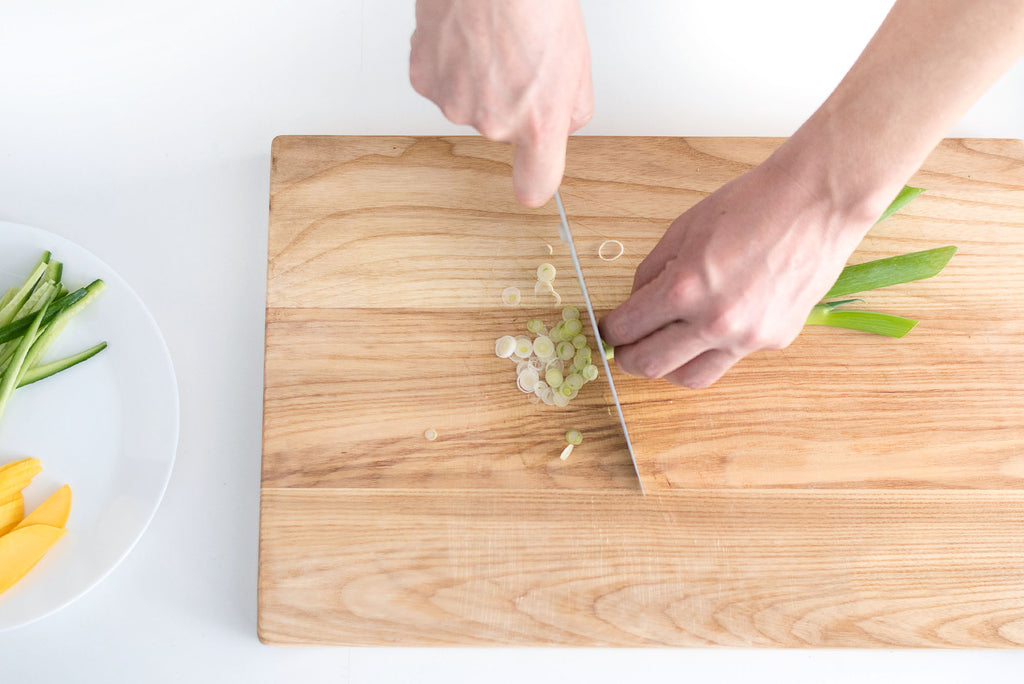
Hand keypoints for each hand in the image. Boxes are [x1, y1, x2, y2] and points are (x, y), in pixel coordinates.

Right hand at [410, 0, 592, 206]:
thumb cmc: (534, 2)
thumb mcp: (577, 59)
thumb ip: (570, 109)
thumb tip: (560, 123)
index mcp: (536, 123)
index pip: (535, 185)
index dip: (535, 179)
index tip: (535, 175)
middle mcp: (492, 122)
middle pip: (503, 129)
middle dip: (512, 102)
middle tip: (520, 58)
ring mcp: (454, 104)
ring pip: (471, 104)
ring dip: (480, 80)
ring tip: (492, 40)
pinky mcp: (425, 80)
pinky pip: (443, 82)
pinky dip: (452, 64)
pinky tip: (466, 37)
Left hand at [599, 156, 878, 388]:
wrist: (817, 202)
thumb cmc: (751, 205)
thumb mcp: (683, 228)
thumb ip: (652, 271)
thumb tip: (635, 302)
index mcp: (685, 288)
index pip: (628, 328)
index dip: (610, 331)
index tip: (609, 329)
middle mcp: (715, 321)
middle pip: (650, 366)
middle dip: (629, 357)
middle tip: (626, 346)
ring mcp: (747, 337)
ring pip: (690, 377)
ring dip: (669, 366)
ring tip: (667, 345)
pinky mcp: (774, 340)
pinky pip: (729, 358)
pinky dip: (713, 347)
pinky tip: (715, 322)